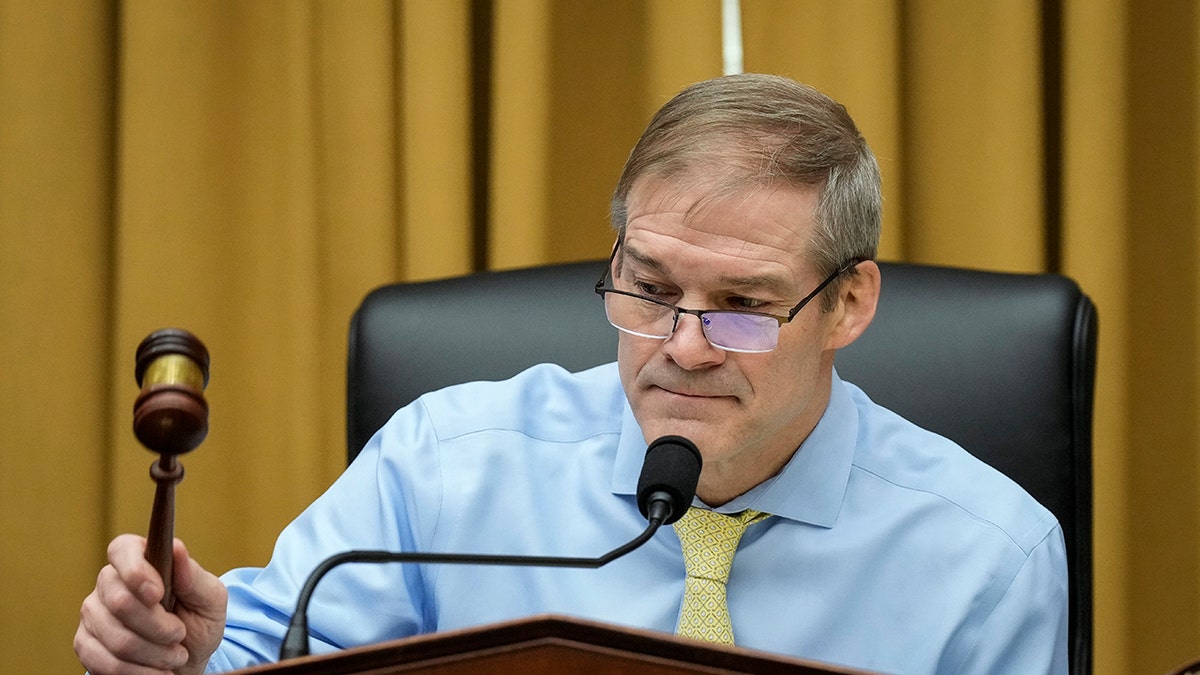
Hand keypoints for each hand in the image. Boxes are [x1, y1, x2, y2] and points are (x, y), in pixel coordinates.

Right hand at [75, 535, 227, 674]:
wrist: (187, 661)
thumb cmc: (199, 623)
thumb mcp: (210, 599)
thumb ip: (194, 576)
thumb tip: (177, 548)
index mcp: (142, 560)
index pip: (122, 549)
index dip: (136, 571)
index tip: (157, 594)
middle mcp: (111, 582)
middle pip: (120, 601)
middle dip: (158, 626)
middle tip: (179, 634)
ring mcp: (93, 613)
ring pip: (116, 637)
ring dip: (153, 653)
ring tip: (175, 655)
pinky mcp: (85, 644)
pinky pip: (104, 661)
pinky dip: (137, 672)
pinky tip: (156, 670)